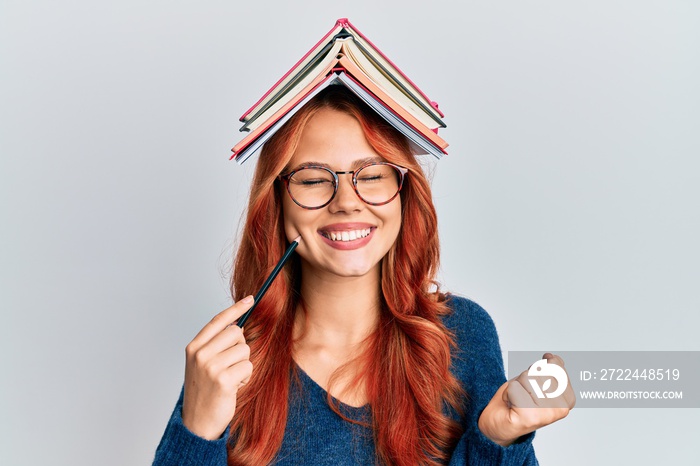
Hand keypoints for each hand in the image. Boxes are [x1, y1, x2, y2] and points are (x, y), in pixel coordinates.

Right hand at [181, 296, 254, 439]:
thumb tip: (238, 327)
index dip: (236, 308)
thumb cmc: (205, 391)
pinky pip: (247, 366)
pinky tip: (234, 387)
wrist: (197, 423)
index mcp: (194, 347)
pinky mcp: (223, 379)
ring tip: (231, 378)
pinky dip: (245, 376)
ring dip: (243, 364)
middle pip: (236, 333)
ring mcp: (210, 366)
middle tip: (232, 364)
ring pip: (244, 350)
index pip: (218, 321)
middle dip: (241, 347)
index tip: (251, 299)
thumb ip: (215, 345)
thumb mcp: (203, 364)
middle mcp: (200, 354)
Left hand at [478, 353, 575, 445]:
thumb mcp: (538, 378)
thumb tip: (552, 358)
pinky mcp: (529, 417)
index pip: (555, 364)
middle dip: (526, 377)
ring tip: (517, 399)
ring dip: (517, 385)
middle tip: (523, 393)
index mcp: (569, 399)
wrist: (498, 423)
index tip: (534, 384)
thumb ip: (551, 367)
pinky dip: (508, 393)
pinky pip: (514, 387)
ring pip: (527, 377)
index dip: (539, 368)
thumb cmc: (518, 399)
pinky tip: (511, 405)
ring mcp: (547, 414)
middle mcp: (562, 409)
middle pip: (540, 370)